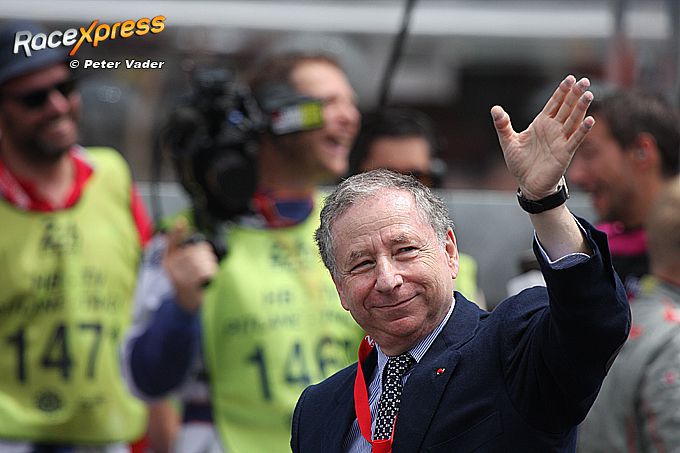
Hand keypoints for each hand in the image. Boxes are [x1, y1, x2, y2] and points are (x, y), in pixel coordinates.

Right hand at [162, 219, 218, 312]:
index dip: (176, 231)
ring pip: (199, 262)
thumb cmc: (187, 280)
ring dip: (210, 264)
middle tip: (209, 261)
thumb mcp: (183, 266)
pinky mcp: (184, 284)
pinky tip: (210, 275)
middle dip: (206, 255)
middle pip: (193, 252)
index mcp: (168, 259)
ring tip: (210, 269)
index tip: (182, 222)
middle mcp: (169, 266)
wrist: (184, 302)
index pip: (171, 242)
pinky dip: (210, 272)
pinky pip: (202, 272)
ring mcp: (175, 275)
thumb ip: (185, 253)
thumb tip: (189, 235)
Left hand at [491, 75, 594, 199]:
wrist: (528, 183)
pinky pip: (575, 140)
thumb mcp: (508, 142)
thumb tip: (494, 109)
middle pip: (567, 108)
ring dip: (581, 108)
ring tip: (589, 95)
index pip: (554, 103)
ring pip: (573, 121)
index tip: (569, 78)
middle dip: (575, 94)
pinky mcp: (564, 153)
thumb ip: (502, 125)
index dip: (562, 91)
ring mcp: (560, 140)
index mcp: (541, 123)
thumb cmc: (520, 163)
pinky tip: (590, 120)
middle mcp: (553, 129)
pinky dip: (582, 130)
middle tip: (585, 81)